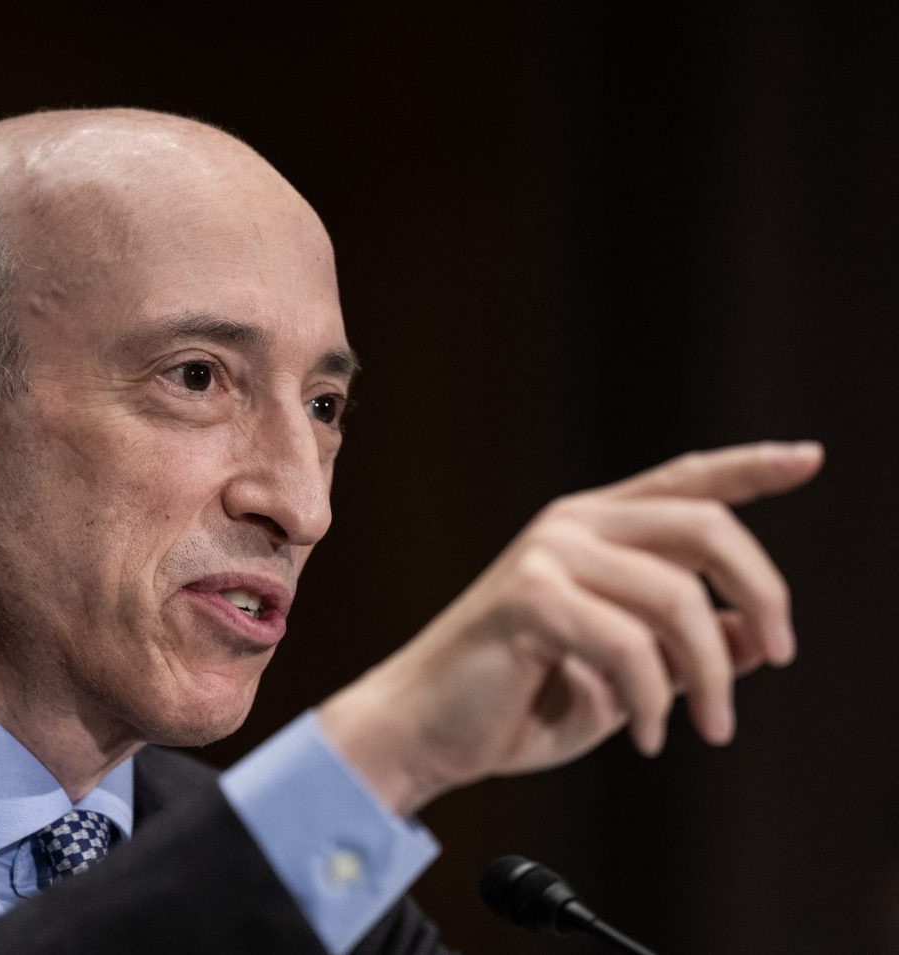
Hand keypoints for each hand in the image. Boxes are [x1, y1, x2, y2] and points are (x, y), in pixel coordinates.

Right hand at [318, 441, 823, 815]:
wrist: (422, 730)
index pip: (685, 482)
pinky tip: (649, 736)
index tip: (809, 457)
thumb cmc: (512, 702)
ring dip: (710, 676)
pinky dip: (653, 702)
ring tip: (706, 729)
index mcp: (590, 531)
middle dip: (763, 592)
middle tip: (779, 656)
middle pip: (703, 526)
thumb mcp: (623, 678)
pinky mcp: (529, 597)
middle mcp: (570, 526)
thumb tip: (758, 635)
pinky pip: (630, 647)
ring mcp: (546, 555)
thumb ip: (685, 649)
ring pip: (678, 599)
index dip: (751, 467)